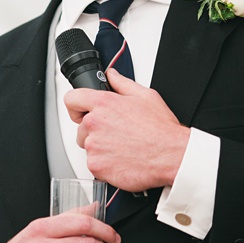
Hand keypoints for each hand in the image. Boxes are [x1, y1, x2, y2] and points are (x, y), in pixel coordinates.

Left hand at [64, 68, 188, 192]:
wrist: (171, 155)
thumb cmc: (161, 129)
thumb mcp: (145, 96)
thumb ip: (122, 84)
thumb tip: (112, 76)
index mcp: (103, 104)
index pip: (72, 99)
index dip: (76, 106)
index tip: (80, 112)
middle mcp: (95, 124)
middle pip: (81, 128)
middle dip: (94, 131)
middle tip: (116, 135)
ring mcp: (94, 146)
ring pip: (88, 147)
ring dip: (101, 149)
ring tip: (123, 148)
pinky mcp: (97, 166)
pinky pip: (94, 165)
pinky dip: (105, 165)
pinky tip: (122, 160)